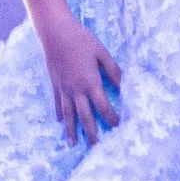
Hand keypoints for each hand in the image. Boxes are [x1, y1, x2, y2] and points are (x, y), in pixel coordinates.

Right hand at [39, 16, 122, 145]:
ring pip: (68, 114)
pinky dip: (60, 114)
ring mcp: (63, 88)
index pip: (103, 106)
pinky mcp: (55, 83)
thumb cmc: (81, 39)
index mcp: (90, 82)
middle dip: (91, 132)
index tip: (118, 127)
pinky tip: (61, 122)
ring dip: (72, 130)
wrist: (55, 31)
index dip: (111, 118)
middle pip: (85, 116)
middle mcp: (76, 89)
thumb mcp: (101, 52)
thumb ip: (113, 70)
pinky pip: (57, 103)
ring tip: (73, 144)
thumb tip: (124, 85)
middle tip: (96, 148)